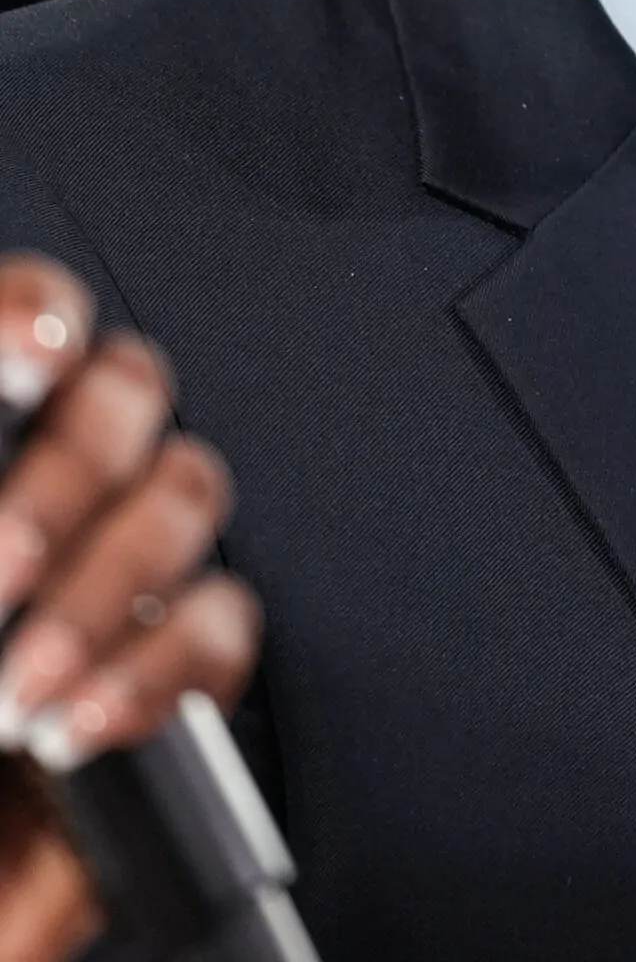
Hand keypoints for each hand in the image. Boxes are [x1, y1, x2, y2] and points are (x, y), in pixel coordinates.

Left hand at [0, 254, 260, 961]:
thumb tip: (10, 523)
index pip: (34, 320)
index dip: (36, 310)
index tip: (29, 358)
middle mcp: (46, 495)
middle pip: (130, 388)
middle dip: (72, 472)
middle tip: (1, 564)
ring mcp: (112, 578)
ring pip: (187, 493)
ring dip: (107, 588)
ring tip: (22, 683)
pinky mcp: (167, 674)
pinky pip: (220, 626)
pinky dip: (156, 674)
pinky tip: (82, 718)